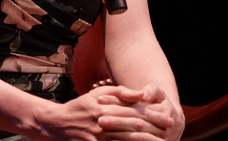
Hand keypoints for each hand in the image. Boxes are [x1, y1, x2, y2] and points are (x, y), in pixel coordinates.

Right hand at [30, 84, 173, 140]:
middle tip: (170, 131)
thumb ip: (120, 92)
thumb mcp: (99, 94)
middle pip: (133, 127)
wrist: (57, 123)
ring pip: (127, 140)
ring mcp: (98, 137)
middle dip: (154, 130)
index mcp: (106, 108)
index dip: (153, 116)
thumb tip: (142, 94)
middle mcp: (103, 122)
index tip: (169, 119)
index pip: (134, 112)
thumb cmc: (81, 106)